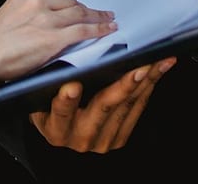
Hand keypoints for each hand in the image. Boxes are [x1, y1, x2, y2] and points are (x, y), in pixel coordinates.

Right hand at [0, 0, 114, 80]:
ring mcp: (47, 19)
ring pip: (80, 14)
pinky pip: (83, 31)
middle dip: (88, 9)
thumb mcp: (8, 18)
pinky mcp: (54, 37)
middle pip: (71, 4)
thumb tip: (42, 26)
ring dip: (98, 17)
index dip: (71, 5)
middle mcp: (37, 2)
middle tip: (101, 13)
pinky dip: (98, 30)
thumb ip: (27, 17)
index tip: (79, 9)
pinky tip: (107, 30)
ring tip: (108, 20)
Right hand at [29, 58, 175, 151]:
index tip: (72, 85)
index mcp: (56, 129)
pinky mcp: (119, 139)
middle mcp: (79, 138)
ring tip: (155, 62)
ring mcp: (102, 141)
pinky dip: (148, 87)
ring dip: (144, 82)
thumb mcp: (41, 97)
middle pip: (103, 108)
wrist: (62, 131)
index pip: (61, 113)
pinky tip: (157, 70)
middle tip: (136, 69)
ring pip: (126, 107)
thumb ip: (48, 83)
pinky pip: (137, 110)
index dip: (66, 100)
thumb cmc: (49, 106)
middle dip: (122, 87)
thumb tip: (57, 57)